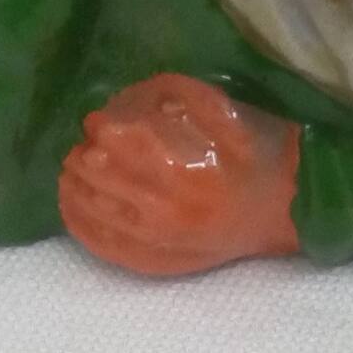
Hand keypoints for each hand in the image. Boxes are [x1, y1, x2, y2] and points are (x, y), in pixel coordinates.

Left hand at [59, 74, 300, 276]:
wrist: (282, 210)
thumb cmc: (260, 156)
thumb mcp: (234, 116)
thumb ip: (192, 99)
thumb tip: (147, 91)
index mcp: (189, 169)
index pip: (130, 148)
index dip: (108, 130)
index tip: (97, 119)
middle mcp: (168, 209)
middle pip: (108, 180)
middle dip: (87, 158)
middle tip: (81, 144)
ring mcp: (158, 240)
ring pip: (99, 213)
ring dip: (76, 188)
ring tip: (69, 171)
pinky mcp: (155, 261)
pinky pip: (106, 246)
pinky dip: (81, 225)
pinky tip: (71, 206)